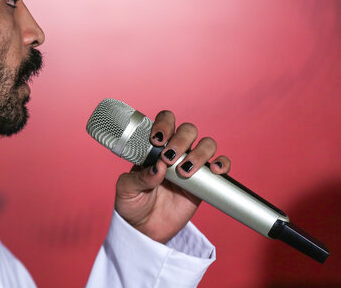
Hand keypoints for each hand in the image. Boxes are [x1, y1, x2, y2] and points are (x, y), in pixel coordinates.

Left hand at [114, 110, 230, 243]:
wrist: (145, 229)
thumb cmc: (132, 204)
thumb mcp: (126, 190)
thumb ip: (139, 178)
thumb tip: (158, 168)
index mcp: (154, 147)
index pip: (165, 121)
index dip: (164, 124)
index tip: (157, 139)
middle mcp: (174, 151)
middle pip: (188, 130)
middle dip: (180, 140)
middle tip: (169, 158)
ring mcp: (190, 165)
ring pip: (206, 144)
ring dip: (199, 153)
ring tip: (185, 171)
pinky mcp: (204, 182)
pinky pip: (221, 166)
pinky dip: (223, 164)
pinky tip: (215, 171)